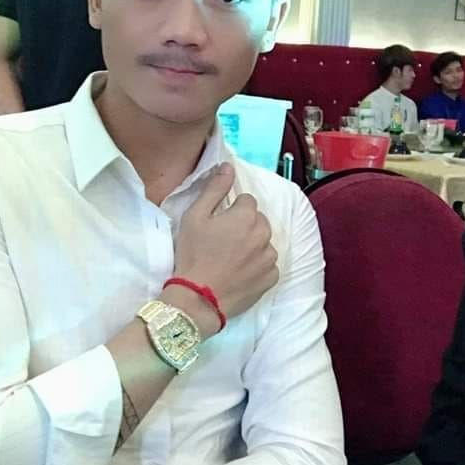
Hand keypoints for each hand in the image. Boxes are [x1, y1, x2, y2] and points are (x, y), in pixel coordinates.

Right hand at [168, 163, 277, 336]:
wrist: (198, 298)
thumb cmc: (193, 254)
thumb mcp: (195, 216)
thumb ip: (215, 188)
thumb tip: (228, 166)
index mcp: (246, 215)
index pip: (246, 201)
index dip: (230, 211)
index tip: (217, 224)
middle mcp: (264, 233)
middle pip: (258, 220)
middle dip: (244, 226)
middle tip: (223, 241)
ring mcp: (270, 257)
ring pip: (264, 241)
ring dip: (252, 245)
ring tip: (230, 258)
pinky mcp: (271, 277)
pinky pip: (268, 264)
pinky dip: (257, 265)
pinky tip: (239, 272)